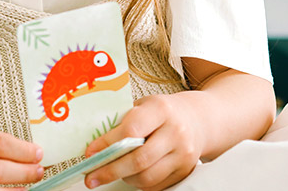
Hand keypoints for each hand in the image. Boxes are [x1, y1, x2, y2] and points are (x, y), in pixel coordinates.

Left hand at [83, 93, 206, 190]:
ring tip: (112, 172)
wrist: (197, 119)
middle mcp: (175, 132)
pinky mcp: (185, 171)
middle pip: (139, 159)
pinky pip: (156, 185)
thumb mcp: (145, 105)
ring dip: (124, 178)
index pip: (131, 130)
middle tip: (91, 176)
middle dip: (110, 170)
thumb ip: (124, 120)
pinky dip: (139, 183)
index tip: (90, 152)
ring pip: (147, 177)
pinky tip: (131, 174)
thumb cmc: (164, 111)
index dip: (108, 144)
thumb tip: (96, 142)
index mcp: (161, 109)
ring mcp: (183, 154)